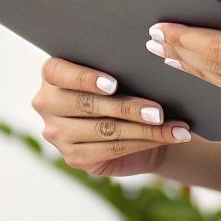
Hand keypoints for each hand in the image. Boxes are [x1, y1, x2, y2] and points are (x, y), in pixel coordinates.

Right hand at [30, 57, 193, 176]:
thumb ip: (119, 66)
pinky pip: (111, 149)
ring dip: (144, 130)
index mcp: (51, 74)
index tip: (114, 84)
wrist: (133, 123)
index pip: (59, 72)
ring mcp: (57, 133)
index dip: (85, 79)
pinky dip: (144, 143)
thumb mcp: (119, 72)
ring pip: (104, 130)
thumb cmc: (125, 87)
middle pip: (87, 105)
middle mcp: (47, 103)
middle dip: (128, 109)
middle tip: (159, 112)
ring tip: (173, 127)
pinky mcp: (74, 157)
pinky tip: (167, 138)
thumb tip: (146, 63)